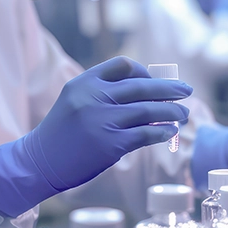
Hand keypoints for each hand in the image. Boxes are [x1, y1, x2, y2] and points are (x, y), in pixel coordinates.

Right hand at [0, 56, 191, 216]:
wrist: (40, 161)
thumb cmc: (63, 131)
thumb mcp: (76, 100)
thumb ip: (105, 92)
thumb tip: (150, 92)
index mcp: (85, 82)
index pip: (123, 65)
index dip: (144, 71)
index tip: (155, 81)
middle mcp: (94, 97)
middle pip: (142, 86)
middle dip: (170, 88)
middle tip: (187, 90)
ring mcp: (102, 121)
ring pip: (149, 110)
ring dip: (172, 111)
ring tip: (185, 114)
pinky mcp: (110, 144)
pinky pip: (146, 134)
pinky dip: (162, 132)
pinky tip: (170, 132)